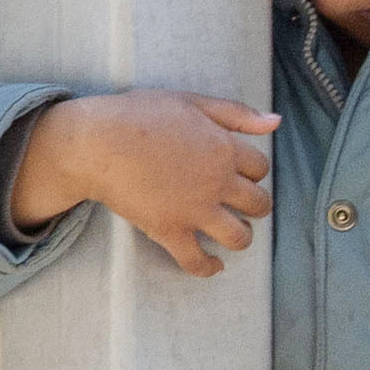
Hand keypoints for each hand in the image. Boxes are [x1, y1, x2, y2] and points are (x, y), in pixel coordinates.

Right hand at [12, 89, 277, 273]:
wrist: (94, 141)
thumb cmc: (137, 115)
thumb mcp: (190, 102)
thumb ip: (236, 113)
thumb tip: (276, 122)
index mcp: (224, 150)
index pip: (261, 168)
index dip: (253, 171)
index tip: (238, 172)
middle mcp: (217, 182)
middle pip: (259, 204)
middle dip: (254, 205)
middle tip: (238, 204)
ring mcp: (195, 209)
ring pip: (239, 237)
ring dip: (240, 236)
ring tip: (230, 231)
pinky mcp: (169, 230)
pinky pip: (196, 260)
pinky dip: (207, 267)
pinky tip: (213, 266)